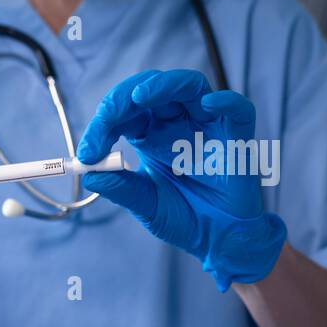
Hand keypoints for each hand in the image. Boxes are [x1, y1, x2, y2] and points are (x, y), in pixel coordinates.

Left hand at [77, 69, 285, 291]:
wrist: (219, 241)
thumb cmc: (184, 219)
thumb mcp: (146, 205)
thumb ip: (122, 188)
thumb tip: (89, 173)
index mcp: (152, 135)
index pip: (125, 112)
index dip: (103, 123)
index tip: (87, 152)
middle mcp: (178, 123)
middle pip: (153, 88)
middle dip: (124, 97)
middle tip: (107, 117)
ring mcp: (208, 127)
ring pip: (190, 86)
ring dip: (164, 85)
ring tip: (140, 96)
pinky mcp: (237, 138)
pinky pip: (238, 110)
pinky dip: (225, 101)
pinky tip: (209, 103)